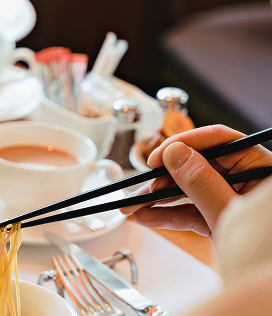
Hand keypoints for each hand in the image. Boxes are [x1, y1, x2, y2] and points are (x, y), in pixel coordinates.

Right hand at [120, 125, 271, 241]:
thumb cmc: (265, 250)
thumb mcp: (228, 213)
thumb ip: (201, 182)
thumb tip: (175, 153)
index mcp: (259, 168)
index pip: (219, 141)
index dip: (184, 144)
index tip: (156, 158)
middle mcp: (245, 180)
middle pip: (197, 166)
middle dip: (162, 179)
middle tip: (138, 188)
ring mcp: (231, 200)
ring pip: (189, 191)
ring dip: (158, 199)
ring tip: (132, 207)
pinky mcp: (220, 219)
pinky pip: (191, 212)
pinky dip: (168, 215)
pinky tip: (146, 217)